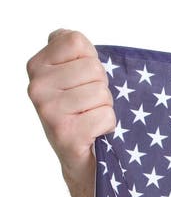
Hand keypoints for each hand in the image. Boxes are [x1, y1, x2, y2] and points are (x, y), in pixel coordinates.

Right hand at [27, 30, 114, 196]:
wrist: (84, 162)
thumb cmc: (85, 114)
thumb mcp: (75, 75)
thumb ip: (72, 50)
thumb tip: (65, 33)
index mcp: (37, 66)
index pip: (77, 42)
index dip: (92, 62)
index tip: (83, 81)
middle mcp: (36, 87)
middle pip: (94, 69)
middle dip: (101, 88)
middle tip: (89, 106)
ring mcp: (47, 110)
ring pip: (101, 92)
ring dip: (105, 108)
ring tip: (91, 120)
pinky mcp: (63, 132)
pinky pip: (105, 115)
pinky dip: (108, 126)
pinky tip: (94, 135)